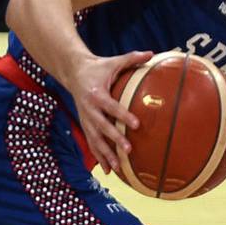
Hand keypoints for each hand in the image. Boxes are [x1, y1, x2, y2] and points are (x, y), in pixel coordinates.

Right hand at [68, 48, 154, 172]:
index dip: (123, 115)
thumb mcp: (113, 61)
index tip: (136, 124)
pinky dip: (100, 158)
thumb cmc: (98, 67)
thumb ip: (132, 58)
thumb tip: (152, 53)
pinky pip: (92, 144)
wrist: (73, 72)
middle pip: (102, 127)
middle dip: (114, 139)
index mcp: (96, 93)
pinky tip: (110, 171)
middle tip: (129, 149)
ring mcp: (85, 119)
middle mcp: (89, 109)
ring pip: (95, 140)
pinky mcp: (85, 125)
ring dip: (106, 154)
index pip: (111, 107)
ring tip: (118, 168)